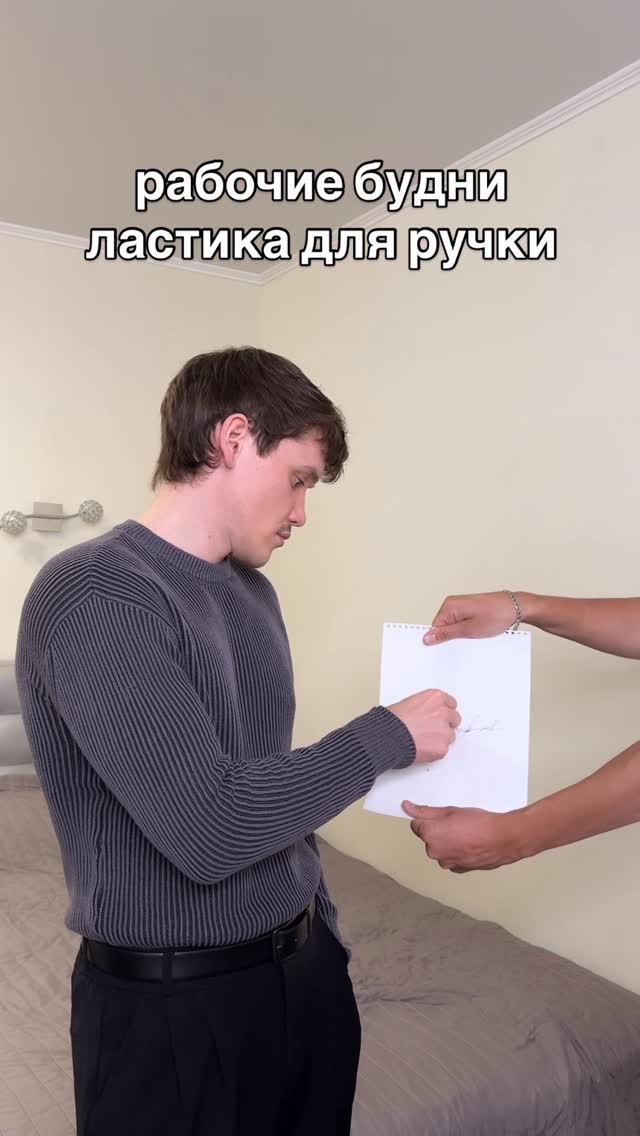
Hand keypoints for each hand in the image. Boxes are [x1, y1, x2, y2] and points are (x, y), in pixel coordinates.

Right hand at [388, 690, 461, 763]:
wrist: (388, 736)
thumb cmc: (392, 720)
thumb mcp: (410, 703)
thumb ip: (426, 707)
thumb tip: (429, 715)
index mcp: (436, 698)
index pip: (451, 703)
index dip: (445, 710)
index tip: (440, 715)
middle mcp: (444, 712)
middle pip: (455, 719)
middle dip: (447, 724)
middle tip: (433, 729)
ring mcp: (445, 731)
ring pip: (450, 736)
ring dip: (440, 738)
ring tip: (423, 740)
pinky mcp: (442, 748)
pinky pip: (443, 749)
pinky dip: (434, 750)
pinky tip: (421, 748)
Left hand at [401, 801, 523, 870]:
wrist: (502, 839)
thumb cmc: (479, 823)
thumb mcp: (450, 810)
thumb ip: (425, 811)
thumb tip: (407, 807)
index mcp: (429, 835)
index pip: (416, 825)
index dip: (429, 819)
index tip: (441, 817)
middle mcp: (434, 851)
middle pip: (429, 838)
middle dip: (439, 831)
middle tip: (457, 823)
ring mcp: (446, 862)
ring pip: (441, 849)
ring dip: (448, 843)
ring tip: (467, 834)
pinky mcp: (458, 869)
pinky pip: (451, 858)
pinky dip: (457, 852)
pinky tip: (470, 844)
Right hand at [423, 592, 520, 644]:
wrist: (516, 607)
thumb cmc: (496, 615)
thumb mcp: (469, 630)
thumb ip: (446, 633)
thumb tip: (427, 637)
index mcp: (449, 606)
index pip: (434, 627)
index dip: (440, 640)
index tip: (448, 649)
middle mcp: (453, 603)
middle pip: (442, 626)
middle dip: (451, 637)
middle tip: (464, 643)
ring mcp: (461, 605)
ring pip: (452, 626)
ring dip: (460, 634)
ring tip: (474, 636)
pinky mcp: (469, 608)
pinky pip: (461, 622)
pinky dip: (466, 630)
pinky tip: (476, 633)